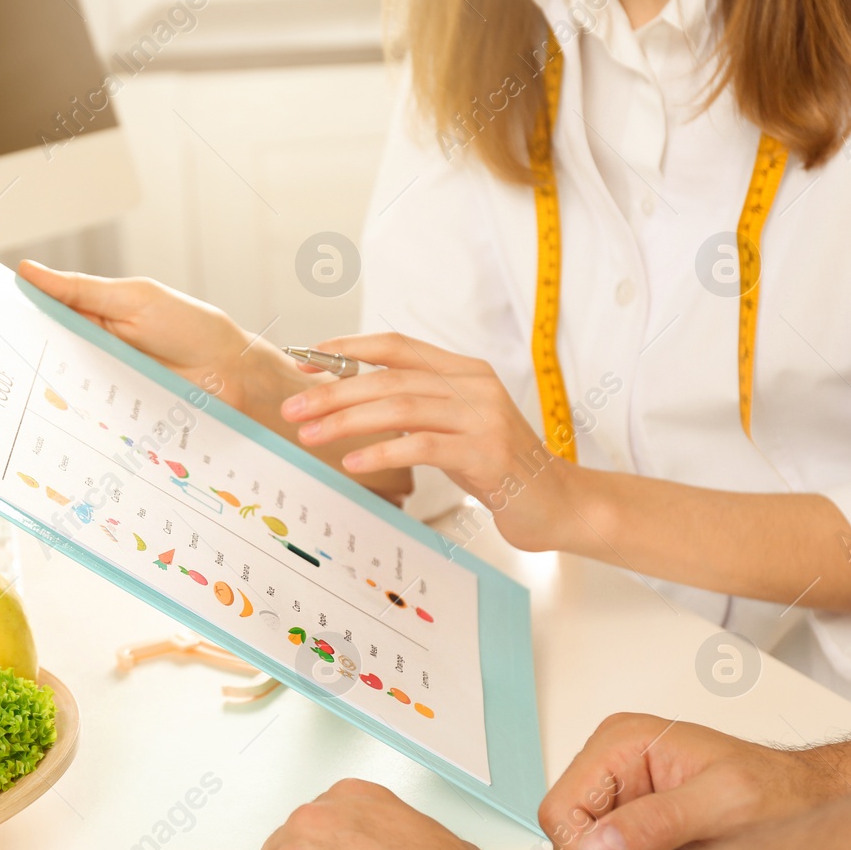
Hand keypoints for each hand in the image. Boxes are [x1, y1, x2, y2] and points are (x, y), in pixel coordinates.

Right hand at [19, 260, 255, 411]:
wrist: (230, 373)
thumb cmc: (189, 326)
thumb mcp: (133, 300)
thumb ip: (81, 290)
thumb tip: (28, 271)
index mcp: (90, 318)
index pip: (41, 317)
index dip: (12, 320)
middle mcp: (91, 353)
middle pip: (44, 360)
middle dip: (19, 365)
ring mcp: (102, 387)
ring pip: (61, 394)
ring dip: (43, 397)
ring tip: (14, 403)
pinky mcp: (114, 418)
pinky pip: (87, 421)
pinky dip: (72, 424)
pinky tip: (54, 428)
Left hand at [279, 331, 580, 550]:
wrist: (557, 502)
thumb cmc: (497, 467)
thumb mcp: (454, 426)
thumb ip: (416, 407)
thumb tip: (351, 401)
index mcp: (462, 370)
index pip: (395, 346)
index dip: (346, 348)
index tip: (303, 360)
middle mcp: (473, 385)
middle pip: (388, 378)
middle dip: (333, 392)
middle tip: (293, 408)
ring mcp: (482, 417)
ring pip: (401, 408)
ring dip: (347, 422)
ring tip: (310, 435)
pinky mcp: (486, 453)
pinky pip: (423, 446)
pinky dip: (383, 452)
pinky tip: (353, 463)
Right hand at [540, 713, 839, 849]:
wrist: (811, 799)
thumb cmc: (781, 791)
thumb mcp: (727, 804)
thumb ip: (660, 822)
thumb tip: (598, 846)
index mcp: (620, 741)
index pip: (558, 812)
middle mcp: (610, 762)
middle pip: (567, 834)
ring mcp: (618, 791)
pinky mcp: (630, 818)